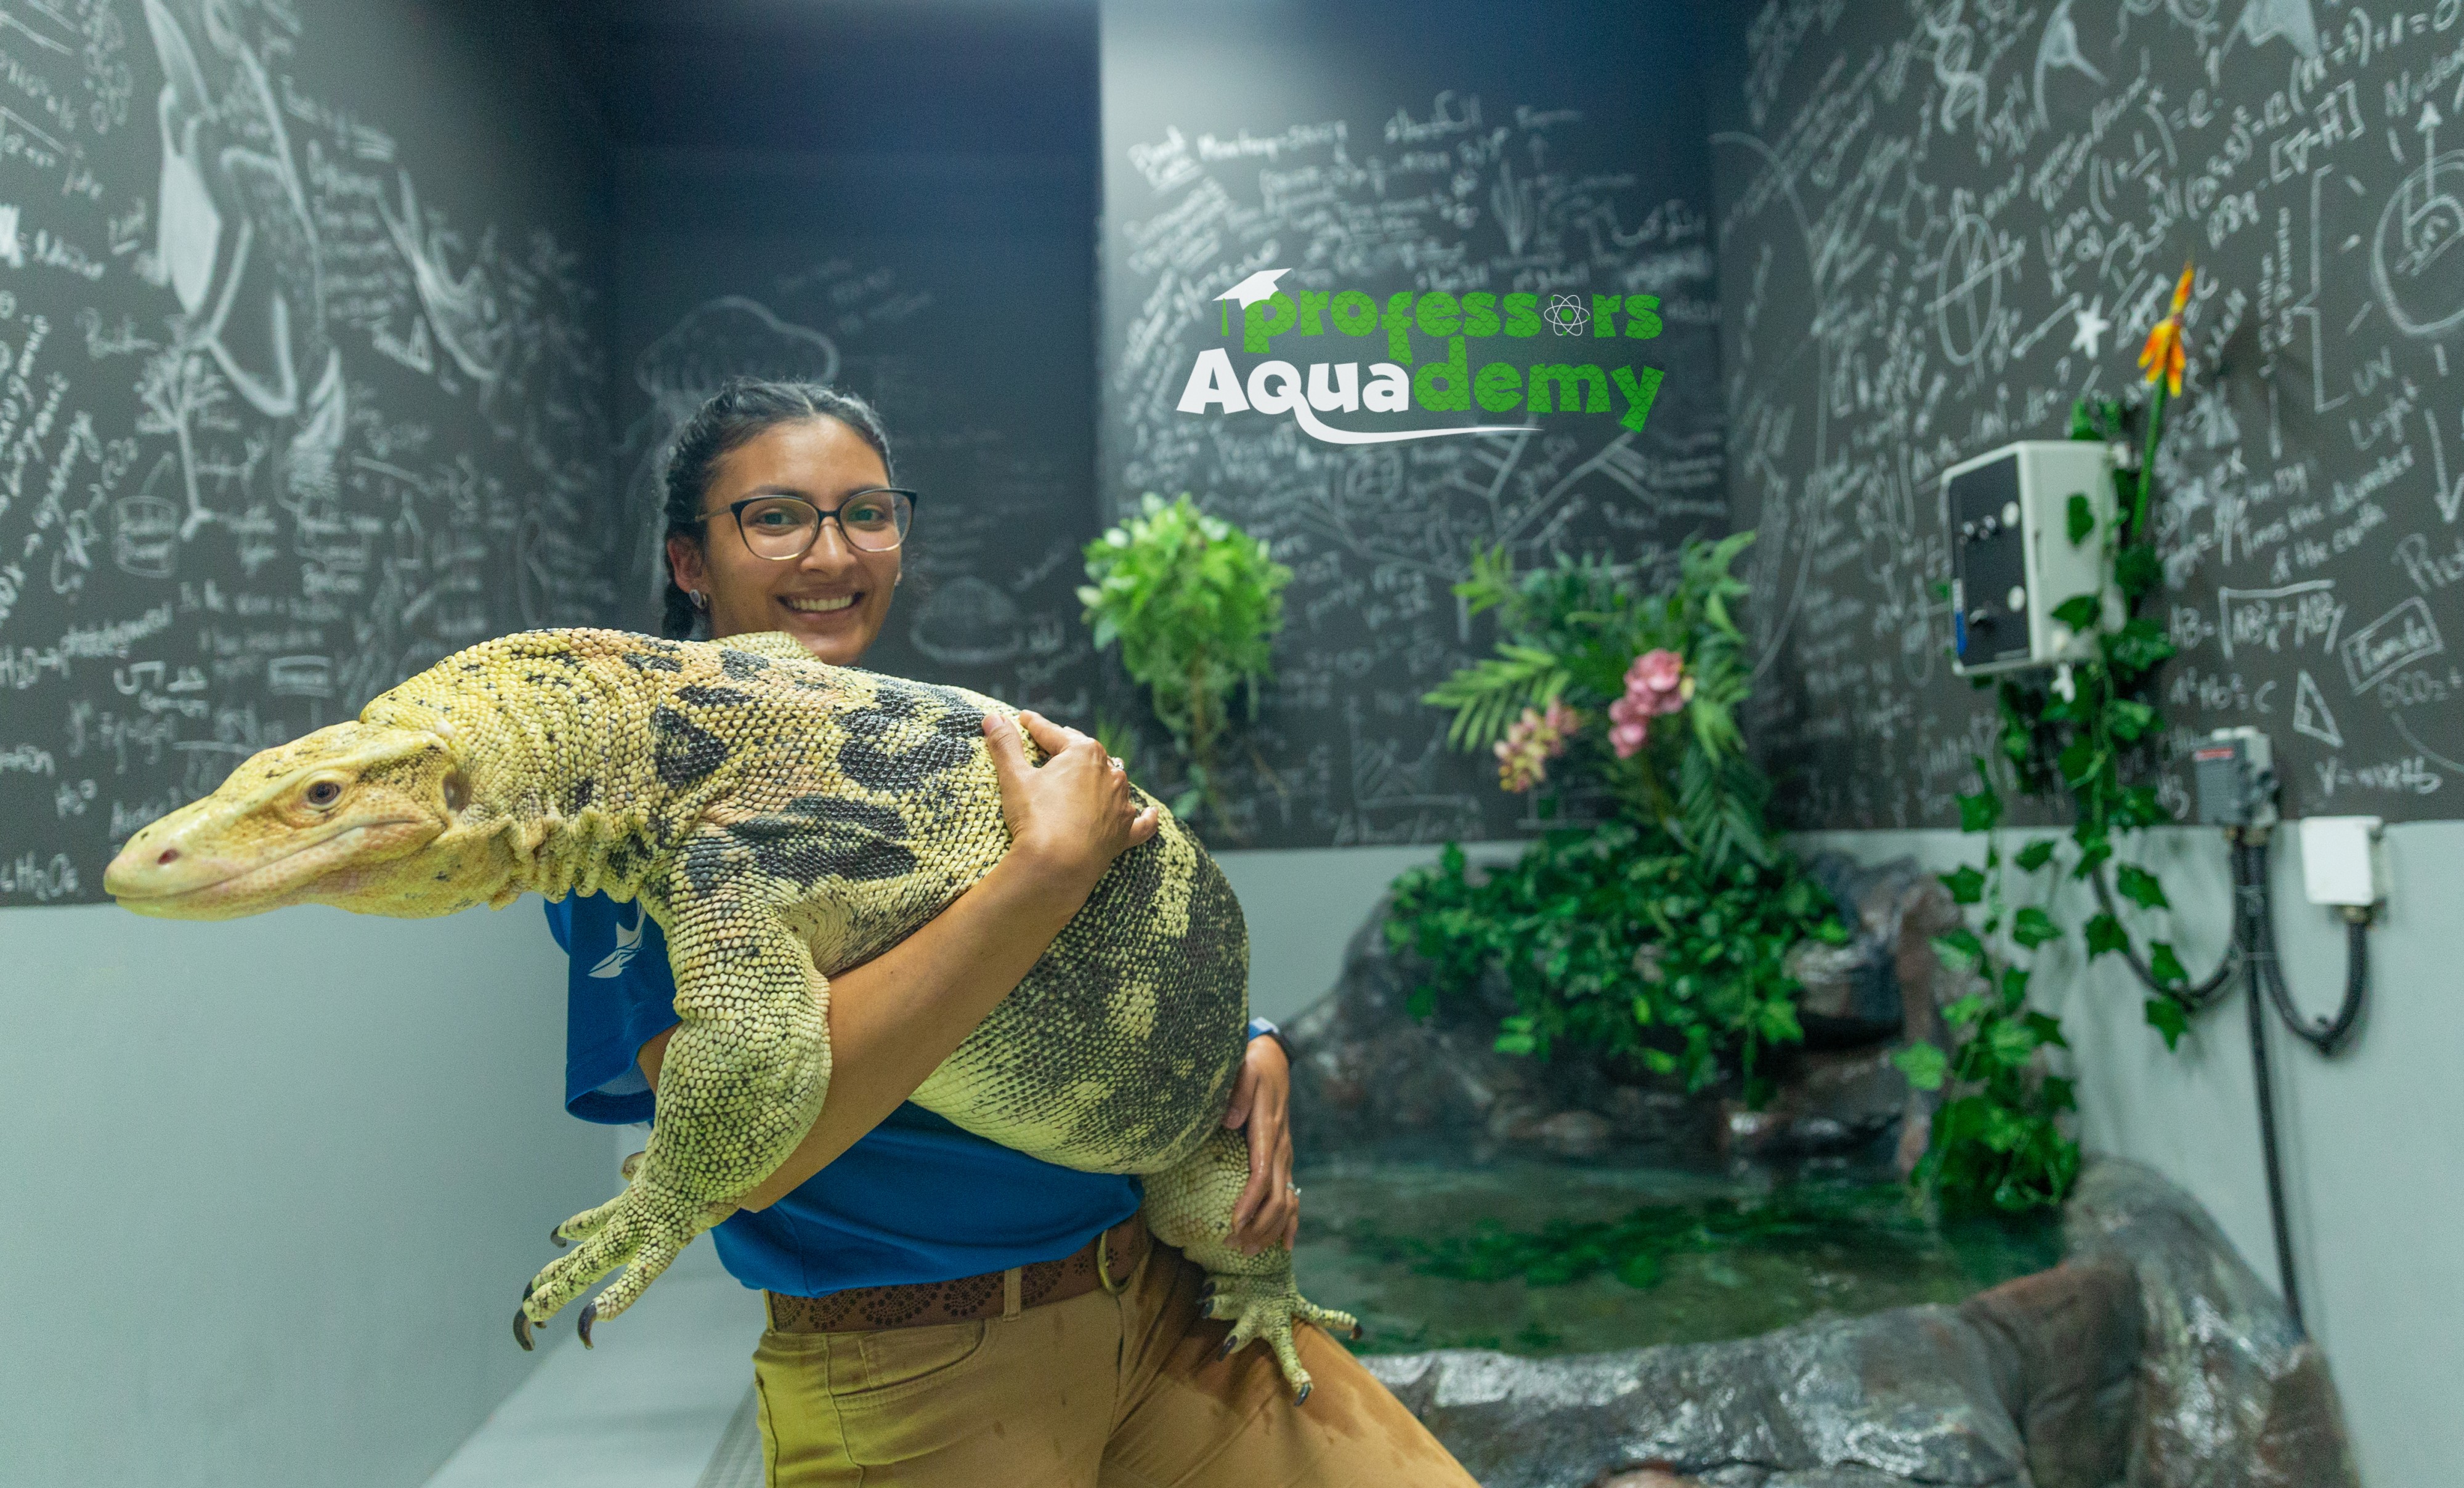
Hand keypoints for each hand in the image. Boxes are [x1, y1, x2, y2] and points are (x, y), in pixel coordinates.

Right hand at [982, 710, 1159, 898]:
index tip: (1023, 719)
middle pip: (1086, 753)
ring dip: (1103, 775)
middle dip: (1069, 746)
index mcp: (1084, 752)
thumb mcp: (1015, 778)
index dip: (1035, 725)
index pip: (1053, 734)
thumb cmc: (1036, 818)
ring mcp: (1121, 803)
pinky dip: (1145, 817)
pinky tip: (1150, 813)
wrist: (1058, 866)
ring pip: (1114, 781)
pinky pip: (1141, 822)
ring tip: (1093, 772)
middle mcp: (1110, 773)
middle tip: (1053, 740)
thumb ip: (1006, 745)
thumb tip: (992, 718)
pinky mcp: (1125, 832)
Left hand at [1223, 1035, 1297, 1254]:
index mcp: (1268, 1132)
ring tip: (1248, 1251)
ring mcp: (1286, 1157)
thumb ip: (1236, 1094)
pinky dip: (1290, 1222)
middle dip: (1258, 1226)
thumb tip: (1231, 1120)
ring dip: (1269, 1230)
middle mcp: (1281, 1149)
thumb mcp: (1243, 1072)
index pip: (1262, 1175)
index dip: (1250, 1202)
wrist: (1273, 1063)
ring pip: (1286, 1202)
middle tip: (1234, 1246)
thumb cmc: (1252, 1068)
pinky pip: (1292, 1196)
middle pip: (1276, 1197)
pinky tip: (1284, 1244)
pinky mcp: (1284, 1160)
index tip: (1234, 1223)